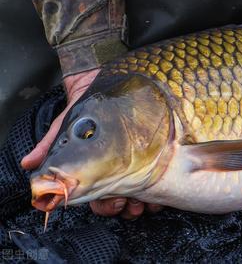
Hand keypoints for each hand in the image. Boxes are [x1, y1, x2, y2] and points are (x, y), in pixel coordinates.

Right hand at [21, 68, 162, 217]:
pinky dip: (162, 185)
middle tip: (135, 205)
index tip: (117, 203)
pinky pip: (159, 175)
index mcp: (98, 170)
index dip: (108, 206)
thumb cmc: (86, 106)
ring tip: (150, 199)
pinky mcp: (154, 151)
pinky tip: (165, 184)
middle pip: (123, 201)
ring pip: (141, 192)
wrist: (104, 82)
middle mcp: (117, 169)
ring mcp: (136, 162)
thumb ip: (49, 146)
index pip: (102, 198)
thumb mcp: (67, 126)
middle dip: (128, 208)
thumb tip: (29, 163)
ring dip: (146, 200)